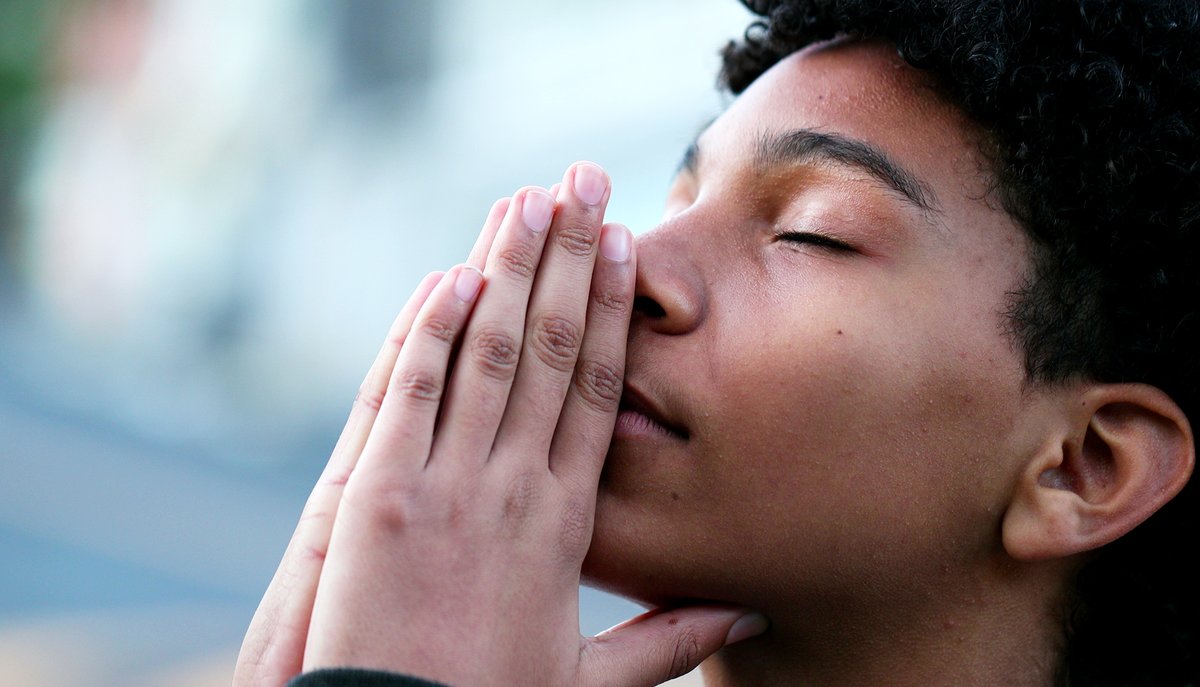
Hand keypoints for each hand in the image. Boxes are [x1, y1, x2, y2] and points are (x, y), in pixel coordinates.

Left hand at [237, 163, 765, 686]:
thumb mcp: (592, 679)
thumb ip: (671, 637)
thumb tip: (752, 615)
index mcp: (567, 523)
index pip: (596, 392)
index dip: (608, 312)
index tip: (621, 245)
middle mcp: (513, 490)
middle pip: (548, 352)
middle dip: (566, 259)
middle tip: (583, 180)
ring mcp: (442, 487)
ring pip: (485, 356)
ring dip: (507, 270)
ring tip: (528, 199)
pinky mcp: (374, 496)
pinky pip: (410, 393)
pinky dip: (431, 329)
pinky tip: (453, 272)